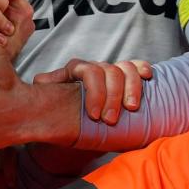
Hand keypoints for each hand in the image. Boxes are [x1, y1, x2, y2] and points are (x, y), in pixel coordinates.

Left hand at [33, 58, 152, 124]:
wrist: (71, 120)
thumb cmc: (61, 111)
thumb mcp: (50, 101)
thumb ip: (47, 90)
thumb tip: (40, 82)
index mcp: (75, 70)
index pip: (87, 70)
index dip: (94, 91)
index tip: (94, 116)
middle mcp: (94, 68)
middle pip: (109, 71)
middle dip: (112, 96)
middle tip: (110, 120)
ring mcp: (110, 73)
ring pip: (125, 68)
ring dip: (131, 88)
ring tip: (131, 108)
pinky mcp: (125, 80)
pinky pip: (136, 67)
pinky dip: (143, 69)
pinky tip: (148, 76)